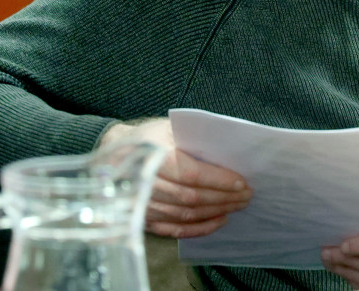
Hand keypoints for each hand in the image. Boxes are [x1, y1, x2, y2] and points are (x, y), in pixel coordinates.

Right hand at [101, 118, 251, 237]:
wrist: (111, 155)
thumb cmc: (145, 138)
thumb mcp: (166, 128)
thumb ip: (192, 138)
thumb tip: (227, 150)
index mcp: (153, 157)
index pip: (192, 174)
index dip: (219, 181)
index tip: (242, 182)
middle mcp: (146, 184)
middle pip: (191, 197)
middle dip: (223, 198)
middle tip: (247, 196)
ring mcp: (142, 205)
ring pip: (185, 215)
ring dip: (215, 212)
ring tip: (237, 206)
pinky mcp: (142, 219)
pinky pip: (174, 229)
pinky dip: (199, 228)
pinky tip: (218, 221)